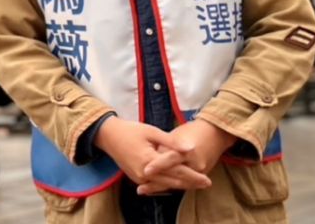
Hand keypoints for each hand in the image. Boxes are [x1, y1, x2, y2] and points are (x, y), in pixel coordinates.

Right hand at [94, 117, 209, 192]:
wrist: (107, 135)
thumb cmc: (130, 130)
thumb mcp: (151, 131)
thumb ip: (171, 142)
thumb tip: (190, 149)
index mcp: (149, 161)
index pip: (176, 172)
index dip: (193, 176)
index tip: (207, 179)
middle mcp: (144, 174)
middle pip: (173, 182)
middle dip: (190, 183)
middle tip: (206, 183)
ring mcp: (139, 178)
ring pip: (165, 185)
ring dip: (181, 185)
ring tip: (195, 184)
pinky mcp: (136, 178)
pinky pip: (156, 184)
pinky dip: (168, 184)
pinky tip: (178, 183)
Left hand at [140, 120, 232, 194]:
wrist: (214, 134)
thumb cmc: (191, 132)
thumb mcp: (175, 135)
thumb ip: (164, 147)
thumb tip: (150, 157)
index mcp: (188, 151)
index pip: (171, 159)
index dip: (158, 165)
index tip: (145, 170)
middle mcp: (195, 164)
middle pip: (175, 177)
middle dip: (157, 184)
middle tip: (141, 189)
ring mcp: (199, 172)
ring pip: (178, 184)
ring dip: (162, 187)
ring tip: (144, 190)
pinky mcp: (200, 177)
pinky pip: (184, 184)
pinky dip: (170, 186)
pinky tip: (157, 188)